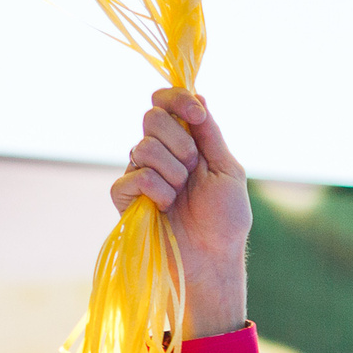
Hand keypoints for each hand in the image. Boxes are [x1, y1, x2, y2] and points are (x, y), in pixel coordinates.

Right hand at [112, 87, 250, 335]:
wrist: (213, 258)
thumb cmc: (225, 220)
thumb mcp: (228, 170)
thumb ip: (210, 134)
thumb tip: (198, 94)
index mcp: (184, 142)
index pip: (165, 102)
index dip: (176, 99)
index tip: (197, 114)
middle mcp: (158, 152)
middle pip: (152, 117)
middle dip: (180, 142)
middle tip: (193, 169)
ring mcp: (138, 173)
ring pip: (144, 147)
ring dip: (173, 172)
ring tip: (182, 195)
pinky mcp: (124, 196)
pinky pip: (135, 176)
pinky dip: (158, 191)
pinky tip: (166, 207)